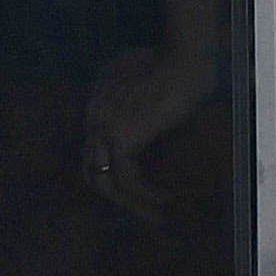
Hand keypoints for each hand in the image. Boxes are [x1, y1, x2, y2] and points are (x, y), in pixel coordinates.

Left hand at [80, 41, 215, 220]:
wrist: (186, 58)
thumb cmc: (178, 63)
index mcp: (97, 99)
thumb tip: (148, 123)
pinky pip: (129, 180)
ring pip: (105, 182)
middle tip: (141, 210)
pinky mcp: (121, 139)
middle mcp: (92, 115)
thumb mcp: (148, 81)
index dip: (112, 170)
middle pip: (90, 169)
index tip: (137, 186)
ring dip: (131, 204)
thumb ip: (137, 95)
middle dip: (115, 195)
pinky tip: (166, 201)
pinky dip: (146, 195)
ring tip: (156, 217)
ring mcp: (103, 127)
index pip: (93, 146)